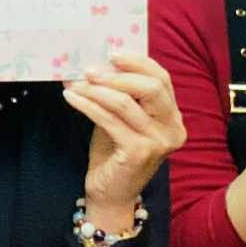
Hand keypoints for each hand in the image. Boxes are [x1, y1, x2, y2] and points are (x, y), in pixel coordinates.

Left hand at [64, 51, 185, 213]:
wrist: (110, 194)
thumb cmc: (114, 154)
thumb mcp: (121, 119)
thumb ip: (120, 95)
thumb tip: (97, 62)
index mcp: (173, 117)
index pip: (162, 79)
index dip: (138, 62)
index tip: (112, 53)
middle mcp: (173, 129)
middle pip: (151, 87)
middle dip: (118, 74)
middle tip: (89, 69)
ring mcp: (159, 142)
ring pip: (127, 103)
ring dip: (96, 89)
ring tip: (75, 83)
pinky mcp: (140, 152)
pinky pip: (110, 120)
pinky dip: (88, 105)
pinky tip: (72, 98)